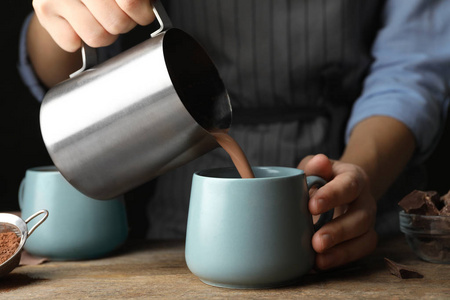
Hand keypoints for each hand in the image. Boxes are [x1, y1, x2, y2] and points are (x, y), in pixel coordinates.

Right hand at [32, 0, 154, 51]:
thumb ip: (138, 1)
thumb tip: (146, 11)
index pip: (131, 3)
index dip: (142, 13)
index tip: (141, 13)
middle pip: (117, 23)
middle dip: (124, 25)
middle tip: (118, 15)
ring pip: (97, 37)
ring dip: (105, 35)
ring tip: (101, 21)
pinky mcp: (44, 12)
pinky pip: (73, 44)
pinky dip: (79, 39)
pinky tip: (78, 23)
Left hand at [298, 154, 377, 269]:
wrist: (336, 189)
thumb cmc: (321, 178)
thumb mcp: (315, 167)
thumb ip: (314, 165)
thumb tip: (318, 162)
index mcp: (354, 178)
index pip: (349, 185)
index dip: (332, 196)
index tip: (312, 206)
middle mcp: (365, 201)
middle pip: (361, 217)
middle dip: (339, 231)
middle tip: (316, 241)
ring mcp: (367, 222)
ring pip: (365, 238)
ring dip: (341, 252)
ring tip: (318, 260)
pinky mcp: (363, 239)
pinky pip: (359, 252)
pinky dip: (340, 260)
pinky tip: (318, 265)